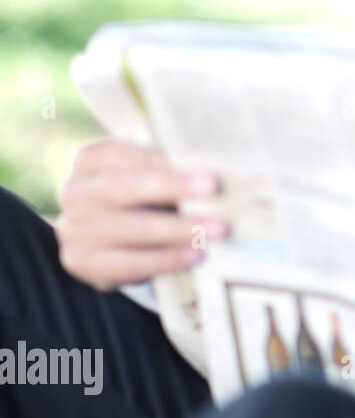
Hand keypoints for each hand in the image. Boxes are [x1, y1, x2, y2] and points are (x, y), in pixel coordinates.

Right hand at [54, 139, 226, 290]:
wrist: (112, 245)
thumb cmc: (141, 200)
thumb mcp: (149, 178)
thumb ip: (170, 170)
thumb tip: (217, 169)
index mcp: (89, 160)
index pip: (124, 154)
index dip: (161, 158)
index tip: (199, 162)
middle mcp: (75, 191)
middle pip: (125, 187)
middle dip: (172, 186)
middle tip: (215, 188)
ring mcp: (73, 228)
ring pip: (131, 228)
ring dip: (178, 229)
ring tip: (217, 229)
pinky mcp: (80, 262)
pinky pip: (127, 263)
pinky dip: (165, 260)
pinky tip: (194, 255)